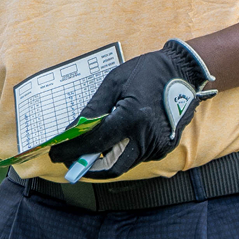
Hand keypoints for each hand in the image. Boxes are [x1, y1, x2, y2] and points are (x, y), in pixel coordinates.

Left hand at [47, 39, 215, 179]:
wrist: (182, 71)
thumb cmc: (145, 72)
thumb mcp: (113, 83)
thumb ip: (93, 109)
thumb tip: (73, 129)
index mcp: (131, 118)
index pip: (95, 143)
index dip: (72, 151)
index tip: (56, 154)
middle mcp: (146, 137)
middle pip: (111, 167)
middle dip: (88, 168)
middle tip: (71, 160)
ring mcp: (158, 145)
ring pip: (124, 163)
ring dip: (104, 159)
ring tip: (88, 148)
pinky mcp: (164, 148)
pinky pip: (137, 157)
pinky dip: (121, 152)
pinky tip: (113, 140)